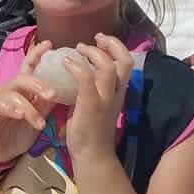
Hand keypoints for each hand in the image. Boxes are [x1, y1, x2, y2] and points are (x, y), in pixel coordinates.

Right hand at [0, 39, 56, 165]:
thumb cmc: (17, 133)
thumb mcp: (37, 118)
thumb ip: (47, 103)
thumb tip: (65, 89)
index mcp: (23, 90)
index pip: (29, 67)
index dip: (38, 54)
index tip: (50, 44)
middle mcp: (9, 90)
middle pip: (23, 78)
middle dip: (39, 84)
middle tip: (53, 94)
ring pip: (13, 93)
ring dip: (29, 107)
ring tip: (40, 122)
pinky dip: (11, 109)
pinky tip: (20, 115)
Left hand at [63, 34, 133, 165]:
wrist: (92, 155)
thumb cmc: (91, 129)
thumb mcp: (98, 103)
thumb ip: (94, 86)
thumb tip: (83, 69)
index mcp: (118, 92)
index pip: (127, 62)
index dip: (116, 47)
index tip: (101, 41)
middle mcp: (116, 93)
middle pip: (124, 61)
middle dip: (111, 44)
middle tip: (95, 38)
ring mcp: (105, 99)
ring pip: (107, 67)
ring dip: (92, 53)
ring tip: (78, 49)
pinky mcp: (91, 106)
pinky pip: (86, 79)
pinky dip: (77, 66)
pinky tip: (66, 63)